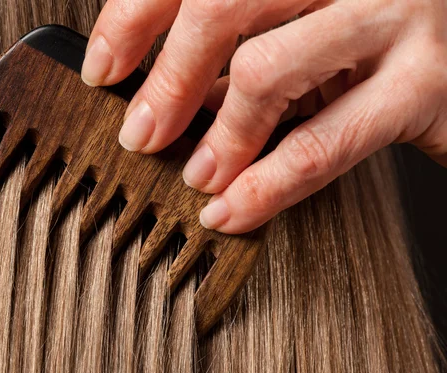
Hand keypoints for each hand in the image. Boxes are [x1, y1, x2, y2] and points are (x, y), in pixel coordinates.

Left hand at [82, 0, 446, 233]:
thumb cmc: (375, 38)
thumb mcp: (302, 23)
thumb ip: (242, 43)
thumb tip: (166, 90)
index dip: (134, 17)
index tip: (104, 67)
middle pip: (220, 7)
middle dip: (165, 81)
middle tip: (140, 132)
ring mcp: (391, 12)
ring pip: (265, 72)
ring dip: (217, 139)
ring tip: (197, 177)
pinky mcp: (426, 80)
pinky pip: (322, 141)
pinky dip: (268, 185)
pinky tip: (235, 208)